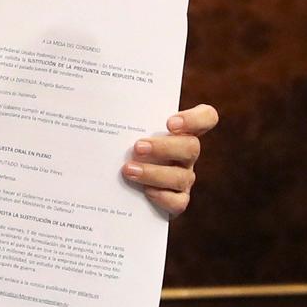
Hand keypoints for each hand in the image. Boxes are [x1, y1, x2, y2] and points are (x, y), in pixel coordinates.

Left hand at [124, 103, 217, 217]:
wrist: (123, 186)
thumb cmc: (127, 147)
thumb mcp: (129, 130)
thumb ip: (127, 119)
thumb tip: (100, 104)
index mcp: (182, 131)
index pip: (207, 117)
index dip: (195, 119)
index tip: (169, 123)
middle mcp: (187, 153)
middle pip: (192, 147)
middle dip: (164, 148)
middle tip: (137, 147)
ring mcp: (185, 177)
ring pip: (181, 176)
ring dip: (154, 173)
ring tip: (129, 170)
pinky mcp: (178, 200)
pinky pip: (178, 202)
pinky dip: (162, 197)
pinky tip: (145, 192)